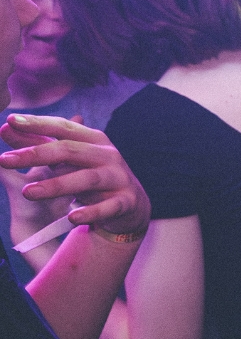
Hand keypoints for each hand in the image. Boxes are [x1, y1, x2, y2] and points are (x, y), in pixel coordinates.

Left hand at [0, 114, 150, 235]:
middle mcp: (107, 155)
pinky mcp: (125, 202)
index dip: (38, 123)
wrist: (130, 205)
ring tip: (28, 192)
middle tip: (5, 159)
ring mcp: (118, 178)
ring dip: (57, 185)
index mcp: (93, 140)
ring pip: (87, 179)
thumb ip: (38, 145)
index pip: (63, 127)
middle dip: (37, 154)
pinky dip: (91, 212)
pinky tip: (71, 217)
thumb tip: (5, 129)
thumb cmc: (91, 175)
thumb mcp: (67, 160)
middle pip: (71, 151)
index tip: (11, 121)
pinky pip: (108, 207)